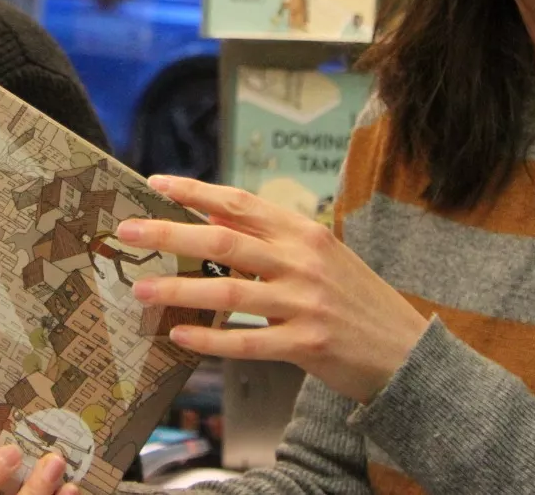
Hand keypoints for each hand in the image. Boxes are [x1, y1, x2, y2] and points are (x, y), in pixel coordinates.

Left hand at [119, 175, 429, 404]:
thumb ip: (274, 242)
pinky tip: (181, 335)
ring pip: (229, 293)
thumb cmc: (355, 300)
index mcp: (303, 232)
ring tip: (141, 290)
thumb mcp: (322, 256)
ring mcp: (304, 303)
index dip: (194, 192)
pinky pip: (247, 342)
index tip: (154, 183)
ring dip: (179, 290)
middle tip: (127, 231)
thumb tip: (213, 226)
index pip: (239, 204)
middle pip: (223, 242)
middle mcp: (302, 261)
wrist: (408, 351)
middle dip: (169, 234)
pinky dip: (210, 340)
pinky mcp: (306, 345)